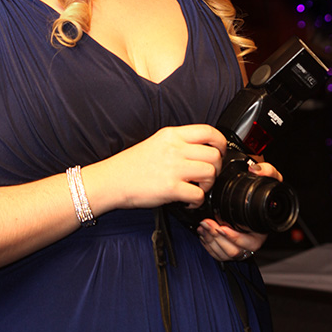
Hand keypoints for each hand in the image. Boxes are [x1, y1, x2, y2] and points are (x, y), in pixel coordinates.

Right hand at [90, 124, 226, 211]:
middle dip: (216, 168)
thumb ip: (180, 143)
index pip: (208, 131)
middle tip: (207, 176)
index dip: (221, 143)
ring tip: (197, 188)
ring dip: (208, 184)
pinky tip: (189, 201)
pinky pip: (198, 194)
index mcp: (172, 135)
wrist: (110, 181)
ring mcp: (173, 168)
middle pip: (214, 154)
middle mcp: (175, 149)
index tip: (220, 152)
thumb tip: (204, 150)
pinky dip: (197, 201)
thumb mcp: (157, 143)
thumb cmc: (131, 165)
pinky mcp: (170, 188)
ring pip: (210, 173)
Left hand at [196, 161, 281, 261]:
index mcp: (262, 229)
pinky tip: (203, 232)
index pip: (251, 242)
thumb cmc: (263, 190)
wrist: (254, 194)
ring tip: (204, 226)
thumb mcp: (270, 178)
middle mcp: (252, 239)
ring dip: (212, 241)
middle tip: (208, 224)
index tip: (223, 228)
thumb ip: (268, 171)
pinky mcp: (230, 245)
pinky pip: (218, 253)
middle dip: (219, 239)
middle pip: (235, 251)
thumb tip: (255, 170)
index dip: (236, 238)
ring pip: (224, 253)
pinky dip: (208, 244)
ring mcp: (241, 244)